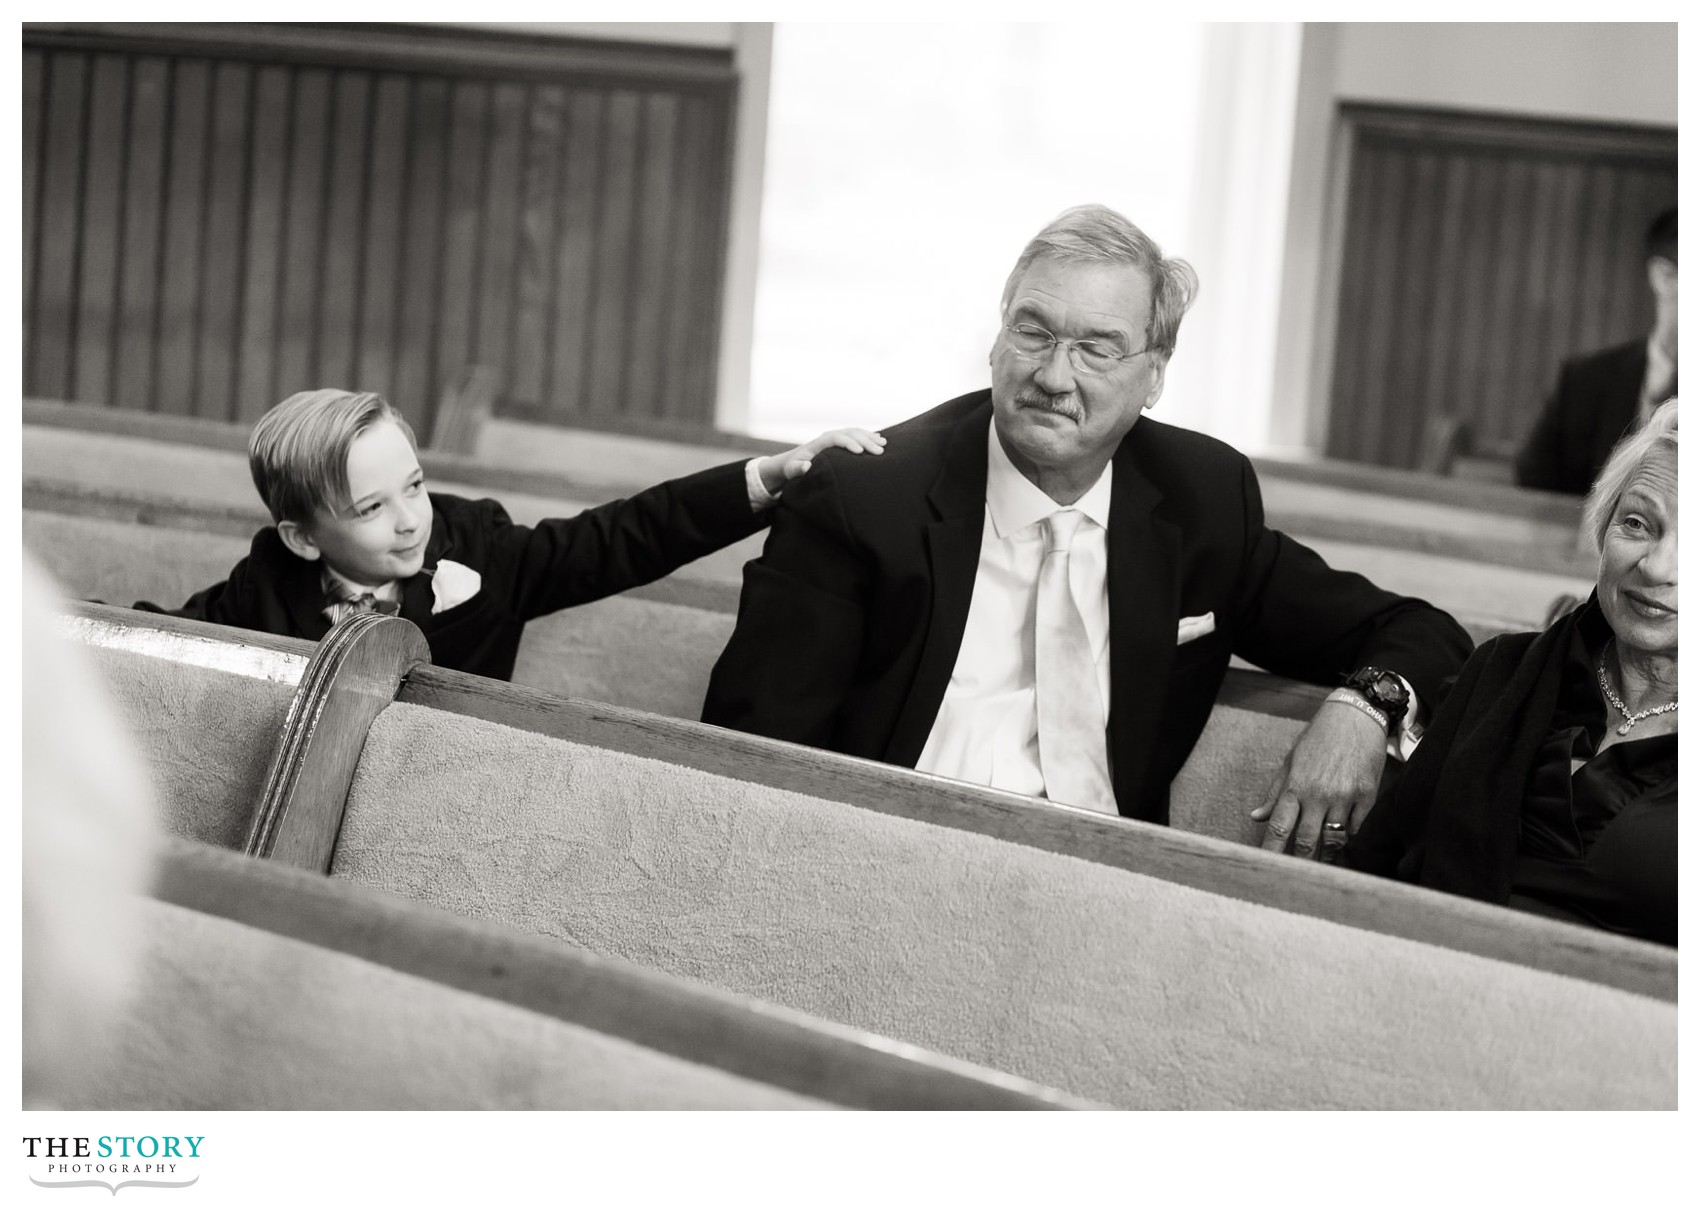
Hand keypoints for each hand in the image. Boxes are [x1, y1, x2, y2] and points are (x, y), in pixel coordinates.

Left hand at [756, 428, 884, 495]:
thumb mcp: (792, 470)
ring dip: (870, 437)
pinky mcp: (842, 441)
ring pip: (856, 432)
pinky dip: (869, 436)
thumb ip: (798, 469)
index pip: (836, 438)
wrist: (795, 460)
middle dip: (865, 441)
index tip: (860, 452)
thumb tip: (807, 466)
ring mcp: (837, 437)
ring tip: (884, 444)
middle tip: (879, 451)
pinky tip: (881, 439)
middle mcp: (829, 436)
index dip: (848, 443)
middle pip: (850, 434)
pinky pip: (858, 435)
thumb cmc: (793, 468)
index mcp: (819, 442)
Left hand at [1249, 699, 1386, 860]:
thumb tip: (1256, 817)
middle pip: (1307, 840)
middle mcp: (1320, 794)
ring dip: (1326, 852)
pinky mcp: (1368, 796)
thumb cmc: (1319, 738)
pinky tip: (1341, 834)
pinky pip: (1355, 827)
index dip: (1272, 850)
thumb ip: (1275, 793)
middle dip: (1301, 861)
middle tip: (1297, 875)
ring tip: (1320, 860)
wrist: (1356, 716)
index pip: (1279, 826)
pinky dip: (1347, 833)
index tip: (1266, 867)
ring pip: (1334, 838)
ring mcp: (1346, 796)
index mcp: (1296, 786)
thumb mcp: (1291, 761)